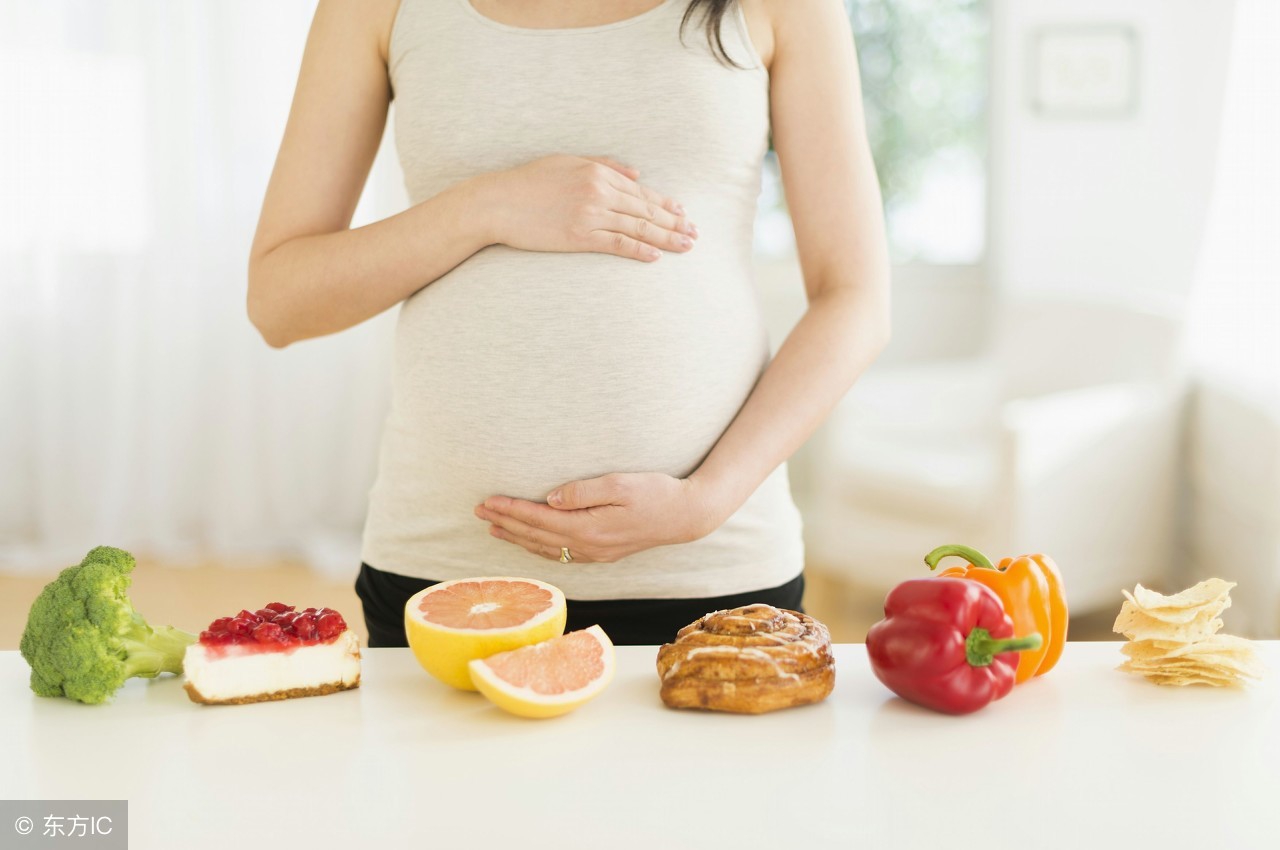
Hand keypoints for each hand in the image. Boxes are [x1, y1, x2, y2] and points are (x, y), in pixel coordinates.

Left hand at [475, 473, 717, 562]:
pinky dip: (538, 547)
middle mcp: (588, 546)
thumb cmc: (656, 494)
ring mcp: (595, 553)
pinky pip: (560, 553)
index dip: (510, 510)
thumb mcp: (619, 484)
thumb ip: (582, 491)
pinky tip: (530, 542)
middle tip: (478, 512)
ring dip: (517, 537)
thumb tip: (550, 498)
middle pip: (536, 536)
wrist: (686, 516)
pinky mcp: (603, 552)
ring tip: (494, 528)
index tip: (487, 501)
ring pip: (545, 548)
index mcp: (588, 528)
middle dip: (506, 523)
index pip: (539, 519)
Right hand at [479, 155, 698, 261]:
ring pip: (638, 227)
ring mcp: (590, 214)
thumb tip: (636, 172)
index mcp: (598, 172)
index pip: (640, 191)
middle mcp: (599, 191)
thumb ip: (604, 164)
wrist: (497, 202)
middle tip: (695, 234)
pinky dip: (639, 250)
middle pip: (646, 209)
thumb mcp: (567, 162)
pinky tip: (656, 256)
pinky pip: (617, 244)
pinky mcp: (579, 236)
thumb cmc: (528, 182)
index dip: (665, 204)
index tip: (683, 214)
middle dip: (674, 222)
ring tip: (686, 246)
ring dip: (666, 237)